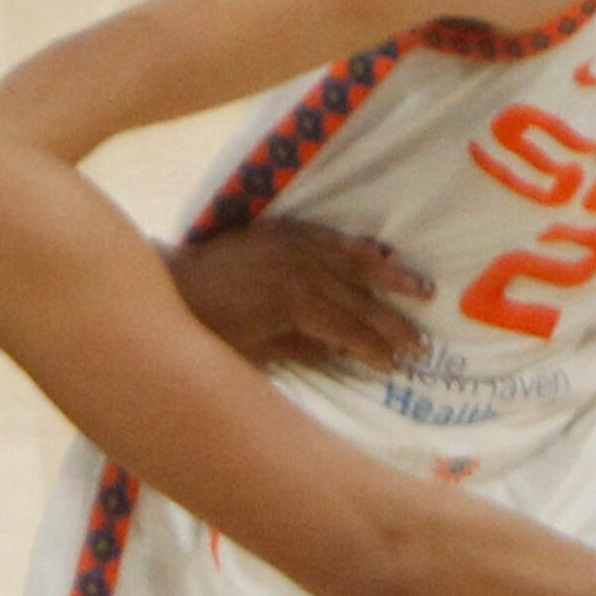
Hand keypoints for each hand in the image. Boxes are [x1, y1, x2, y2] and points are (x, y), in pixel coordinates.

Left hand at [166, 221, 433, 370]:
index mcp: (296, 304)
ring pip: (354, 260)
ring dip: (391, 275)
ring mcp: (295, 245)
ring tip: (424, 288)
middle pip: (359, 298)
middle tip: (424, 341)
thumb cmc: (207, 329)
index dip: (375, 348)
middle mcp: (302, 270)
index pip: (349, 329)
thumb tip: (346, 357)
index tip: (396, 364)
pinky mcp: (284, 231)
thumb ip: (303, 352)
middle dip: (393, 321)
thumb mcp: (254, 353)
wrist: (171, 282)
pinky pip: (330, 236)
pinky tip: (382, 252)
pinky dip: (358, 246)